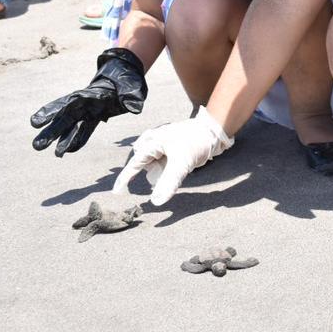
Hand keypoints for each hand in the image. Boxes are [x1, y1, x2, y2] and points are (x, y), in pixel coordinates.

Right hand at [31, 48, 147, 155]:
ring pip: (71, 128)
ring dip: (62, 141)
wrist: (125, 81)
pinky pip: (84, 131)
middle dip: (51, 132)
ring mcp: (87, 112)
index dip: (51, 112)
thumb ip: (130, 96)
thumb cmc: (126, 82)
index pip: (67, 104)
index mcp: (88, 95)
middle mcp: (84, 105)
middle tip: (36, 146)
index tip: (36, 122)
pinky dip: (77, 141)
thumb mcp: (131, 86)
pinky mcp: (94, 119)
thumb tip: (134, 107)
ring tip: (55, 155)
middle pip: (64, 119)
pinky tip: (67, 151)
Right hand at [112, 107, 232, 205]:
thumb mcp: (182, 163)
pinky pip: (163, 159)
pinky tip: (179, 166)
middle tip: (167, 174)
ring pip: (153, 162)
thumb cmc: (197, 141)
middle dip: (151, 172)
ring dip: (160, 169)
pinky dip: (166, 167)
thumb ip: (168, 182)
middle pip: (143, 163)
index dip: (125, 180)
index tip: (117, 193)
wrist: (215, 129)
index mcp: (152, 142)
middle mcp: (154, 140)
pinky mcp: (172, 145)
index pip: (134, 165)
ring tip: (176, 168)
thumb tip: (156, 202)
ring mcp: (163, 142)